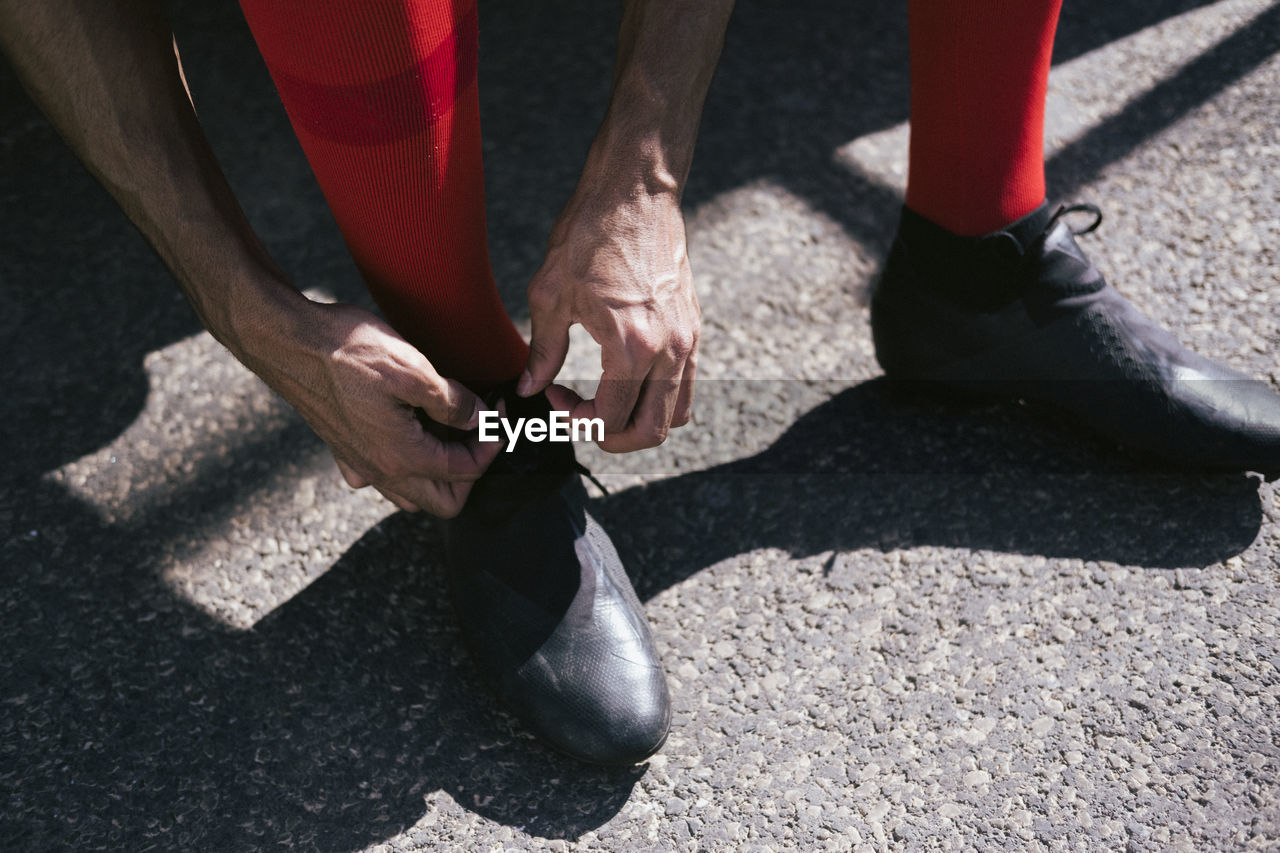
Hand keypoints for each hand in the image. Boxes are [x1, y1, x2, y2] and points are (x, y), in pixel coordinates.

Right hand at [243, 299, 499, 516]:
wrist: (287, 342)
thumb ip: (452, 402)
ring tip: (448, 432)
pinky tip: (405, 432)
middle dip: (470, 472)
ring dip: (438, 474)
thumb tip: (478, 418)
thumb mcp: (413, 369)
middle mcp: (379, 470)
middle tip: (478, 432)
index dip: (491, 443)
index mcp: (401, 456)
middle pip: (443, 502)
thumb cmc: (346, 351)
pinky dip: (400, 466)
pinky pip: (378, 477)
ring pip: (411, 495)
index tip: (496, 412)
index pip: (466, 471)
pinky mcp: (342, 449)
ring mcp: (358, 463)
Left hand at [519, 187, 698, 451]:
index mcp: (632, 347)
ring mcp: (688, 340)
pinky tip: (625, 375)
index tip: (554, 396)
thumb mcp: (550, 296)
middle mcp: (669, 350)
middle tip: (583, 419)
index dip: (576, 420)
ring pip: (677, 414)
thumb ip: (542, 352)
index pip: (611, 419)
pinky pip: (685, 384)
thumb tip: (529, 388)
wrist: (635, 192)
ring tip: (606, 400)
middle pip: (653, 431)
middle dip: (614, 438)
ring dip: (640, 421)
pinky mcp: (693, 328)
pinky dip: (658, 397)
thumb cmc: (589, 235)